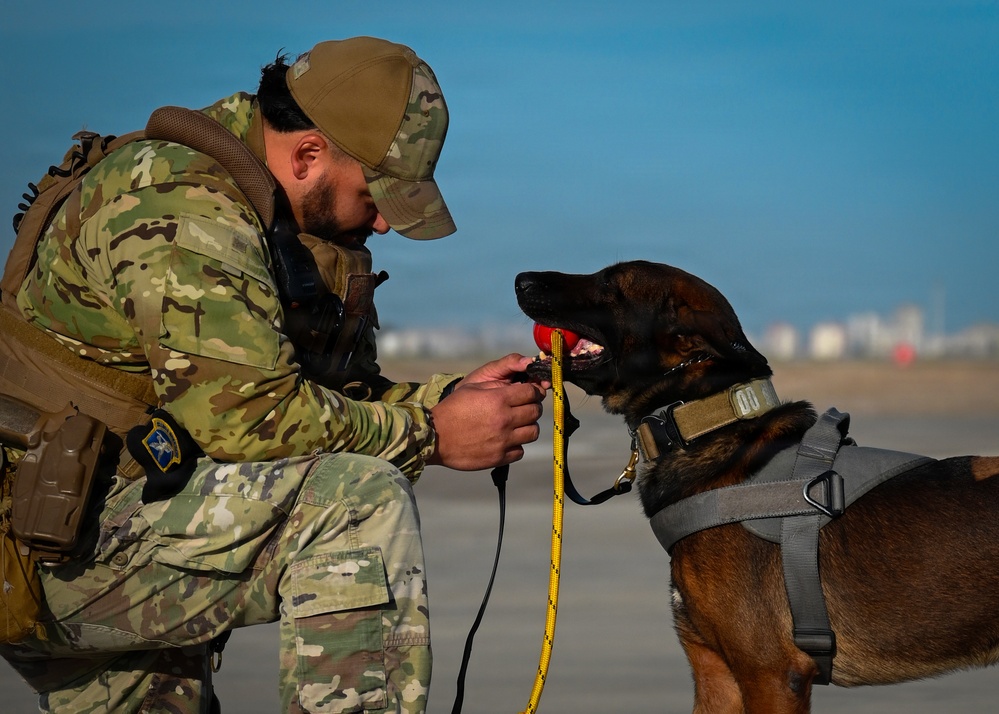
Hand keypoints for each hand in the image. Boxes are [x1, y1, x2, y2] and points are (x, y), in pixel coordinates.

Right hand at [428, 354, 547, 470]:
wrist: (434, 437)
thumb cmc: (452, 409)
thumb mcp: (472, 387)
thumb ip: (497, 385)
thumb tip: (519, 386)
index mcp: (498, 399)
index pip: (531, 392)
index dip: (534, 391)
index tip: (530, 393)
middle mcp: (504, 420)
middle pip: (536, 411)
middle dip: (533, 407)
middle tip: (525, 408)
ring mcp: (503, 440)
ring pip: (533, 432)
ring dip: (528, 427)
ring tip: (518, 425)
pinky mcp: (499, 457)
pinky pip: (520, 451)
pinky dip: (517, 445)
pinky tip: (506, 440)